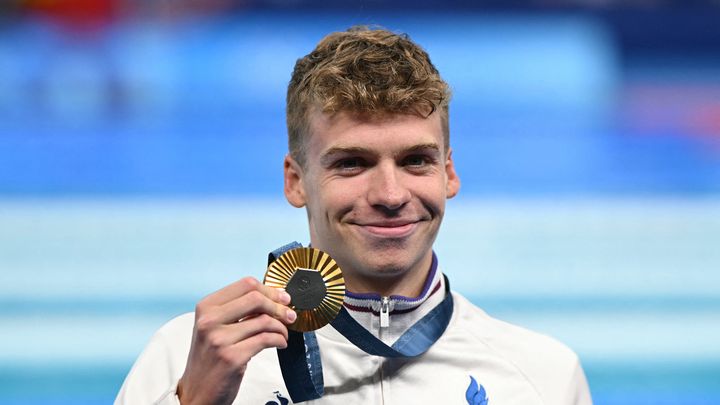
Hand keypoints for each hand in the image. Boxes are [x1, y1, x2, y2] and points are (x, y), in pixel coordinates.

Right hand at [177, 277, 295, 404]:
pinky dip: (280, 340)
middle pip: (256, 298)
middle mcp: (209, 321)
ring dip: (281, 327)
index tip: (282, 298)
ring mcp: (219, 339)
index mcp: (206, 307)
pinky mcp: (232, 357)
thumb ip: (237, 311)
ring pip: (264, 320)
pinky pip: (266, 339)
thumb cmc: (209, 359)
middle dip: (279, 306)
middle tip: (289, 314)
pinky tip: (280, 343)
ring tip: (283, 333)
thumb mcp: (214, 327)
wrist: (196, 392)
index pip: (245, 285)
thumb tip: (273, 298)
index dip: (270, 290)